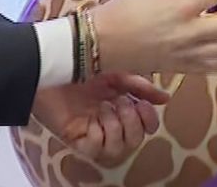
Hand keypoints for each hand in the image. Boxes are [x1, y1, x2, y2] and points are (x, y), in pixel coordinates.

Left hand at [31, 73, 168, 160]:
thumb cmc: (81, 65)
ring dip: (115, 128)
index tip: (143, 105)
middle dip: (132, 123)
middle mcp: (108, 123)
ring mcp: (92, 133)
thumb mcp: (116, 73)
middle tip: (121, 104)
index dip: (149, 121)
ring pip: (116, 150)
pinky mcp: (75, 138)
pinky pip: (95, 150)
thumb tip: (165, 98)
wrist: (52, 65)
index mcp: (120, 107)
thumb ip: (139, 86)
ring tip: (103, 109)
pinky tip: (92, 120)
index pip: (144, 127)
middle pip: (134, 142)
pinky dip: (99, 135)